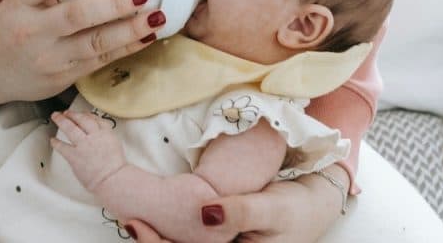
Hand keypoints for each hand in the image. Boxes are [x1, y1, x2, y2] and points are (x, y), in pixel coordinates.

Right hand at [0, 0, 163, 109]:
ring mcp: (49, 58)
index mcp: (20, 3)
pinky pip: (100, 61)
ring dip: (130, 30)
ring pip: (94, 44)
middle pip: (76, 16)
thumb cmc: (9, 26)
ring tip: (156, 17)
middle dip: (113, 5)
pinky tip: (148, 36)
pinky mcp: (62, 78)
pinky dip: (127, 48)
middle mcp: (33, 31)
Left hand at [50, 110, 126, 191]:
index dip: (87, 115)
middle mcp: (94, 136)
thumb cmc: (116, 168)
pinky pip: (62, 147)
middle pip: (82, 119)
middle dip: (73, 114)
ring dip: (62, 121)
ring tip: (56, 117)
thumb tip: (98, 137)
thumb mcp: (115, 146)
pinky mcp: (74, 156)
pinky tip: (53, 140)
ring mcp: (83, 145)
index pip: (95, 119)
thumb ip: (106, 138)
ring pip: (70, 128)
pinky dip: (56, 143)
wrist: (113, 179)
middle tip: (66, 112)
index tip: (83, 114)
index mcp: (106, 133)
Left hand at [123, 165, 347, 242]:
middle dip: (153, 242)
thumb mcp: (272, 207)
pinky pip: (190, 238)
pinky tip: (152, 218)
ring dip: (159, 237)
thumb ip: (240, 211)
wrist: (313, 203)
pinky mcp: (218, 240)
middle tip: (129, 221)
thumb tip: (205, 212)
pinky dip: (170, 230)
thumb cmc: (296, 207)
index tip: (136, 227)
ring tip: (133, 220)